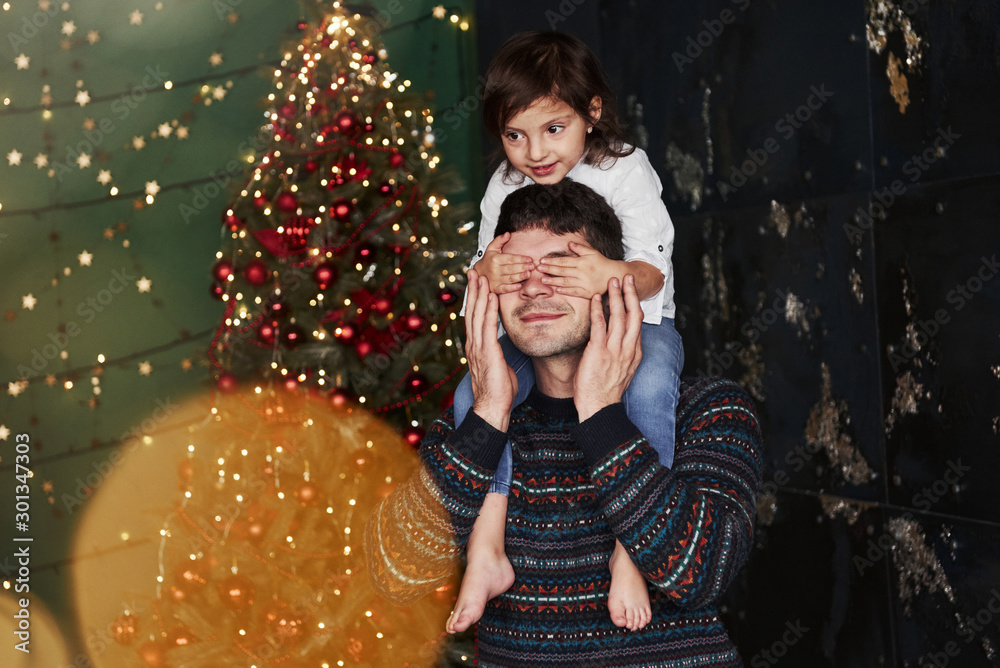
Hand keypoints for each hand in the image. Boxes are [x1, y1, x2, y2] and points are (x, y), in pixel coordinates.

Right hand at [464, 269, 517, 430]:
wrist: (492, 407)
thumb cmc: (498, 390)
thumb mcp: (499, 366)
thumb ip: (498, 353)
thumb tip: (503, 347)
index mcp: (476, 347)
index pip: (474, 318)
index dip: (475, 299)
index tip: (477, 283)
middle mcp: (474, 344)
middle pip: (472, 311)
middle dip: (474, 290)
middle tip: (474, 270)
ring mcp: (478, 347)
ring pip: (477, 314)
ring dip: (480, 293)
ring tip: (482, 275)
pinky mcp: (486, 351)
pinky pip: (487, 326)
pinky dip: (489, 309)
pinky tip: (492, 295)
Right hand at [476, 232, 533, 294]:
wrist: (478, 273)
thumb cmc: (489, 259)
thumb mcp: (492, 248)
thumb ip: (500, 240)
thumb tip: (508, 233)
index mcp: (495, 259)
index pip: (510, 259)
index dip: (520, 259)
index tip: (530, 259)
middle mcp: (494, 270)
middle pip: (511, 269)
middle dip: (523, 267)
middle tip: (532, 266)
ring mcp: (495, 280)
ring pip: (509, 279)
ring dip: (520, 277)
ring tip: (529, 274)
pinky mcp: (495, 288)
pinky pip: (505, 289)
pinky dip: (512, 288)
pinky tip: (520, 286)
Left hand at [538, 241, 625, 298]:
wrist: (615, 275)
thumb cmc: (602, 263)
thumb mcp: (592, 252)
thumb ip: (580, 248)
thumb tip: (569, 243)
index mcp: (582, 262)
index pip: (564, 261)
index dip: (552, 261)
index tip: (541, 261)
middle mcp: (582, 272)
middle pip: (562, 271)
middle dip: (549, 269)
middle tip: (537, 269)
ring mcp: (584, 283)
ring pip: (566, 282)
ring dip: (554, 281)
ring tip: (543, 280)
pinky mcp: (587, 292)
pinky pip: (575, 292)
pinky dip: (566, 291)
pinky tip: (557, 290)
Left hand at [574, 275, 642, 420]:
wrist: (599, 407)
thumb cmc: (605, 390)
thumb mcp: (622, 370)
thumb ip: (622, 353)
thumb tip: (618, 341)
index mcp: (635, 353)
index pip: (639, 323)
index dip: (636, 304)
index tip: (632, 291)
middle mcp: (628, 349)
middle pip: (634, 315)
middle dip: (631, 294)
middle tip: (628, 277)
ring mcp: (615, 350)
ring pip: (619, 316)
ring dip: (616, 296)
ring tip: (613, 281)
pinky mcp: (599, 352)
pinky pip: (600, 325)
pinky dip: (599, 309)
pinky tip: (596, 298)